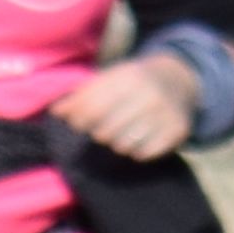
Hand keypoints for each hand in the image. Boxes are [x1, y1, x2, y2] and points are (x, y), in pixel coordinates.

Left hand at [52, 51, 204, 162]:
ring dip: (115, 144)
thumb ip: (80, 96)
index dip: (77, 122)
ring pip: (122, 146)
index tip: (77, 123)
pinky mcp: (177, 130)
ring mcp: (165, 113)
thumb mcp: (107, 79)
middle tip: (100, 130)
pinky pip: (143, 154)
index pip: (90, 110)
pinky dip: (135, 152)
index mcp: (128, 78)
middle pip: (104, 133)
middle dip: (97, 134)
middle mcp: (149, 95)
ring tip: (118, 135)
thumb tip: (55, 112)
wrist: (178, 79)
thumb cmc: (132, 82)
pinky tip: (136, 140)